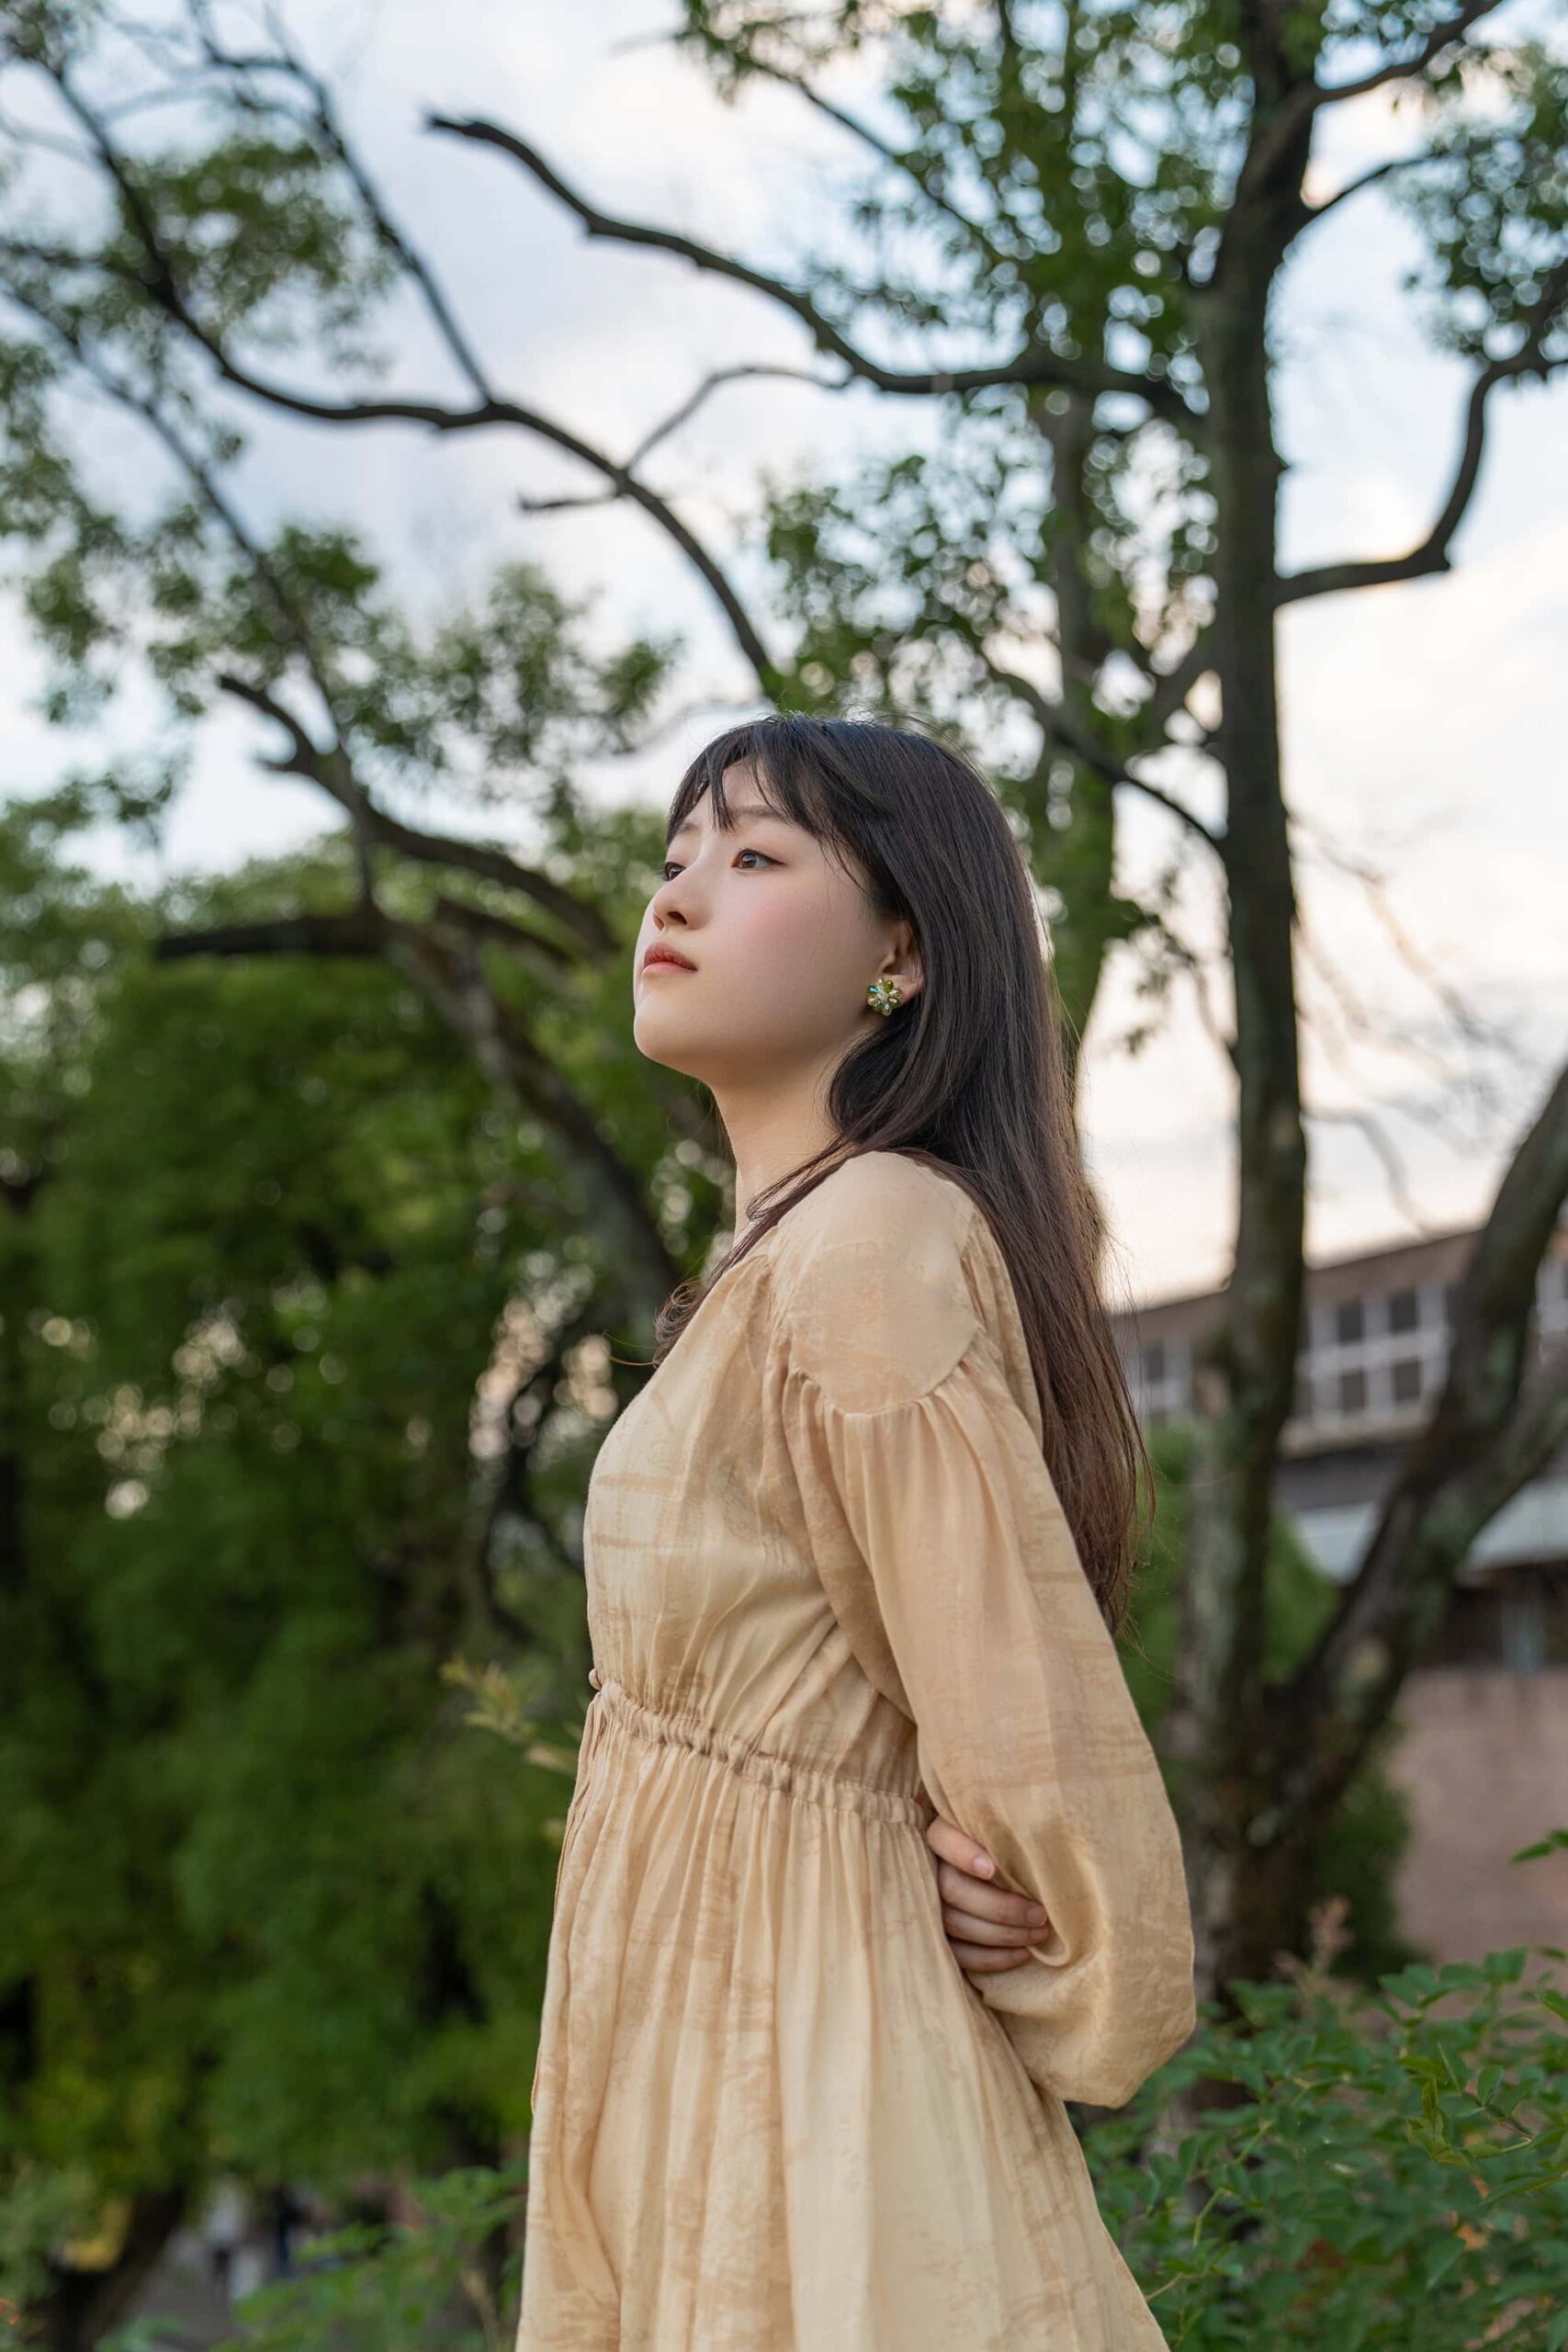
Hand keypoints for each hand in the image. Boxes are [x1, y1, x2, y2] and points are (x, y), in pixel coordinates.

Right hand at [926, 1813, 1049, 1975]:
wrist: (999, 1877)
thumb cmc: (1011, 1844)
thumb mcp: (1008, 1827)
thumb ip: (1013, 1830)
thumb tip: (1043, 1833)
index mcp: (942, 1834)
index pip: (943, 1839)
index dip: (963, 1854)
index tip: (992, 1869)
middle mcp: (929, 1868)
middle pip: (952, 1889)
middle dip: (999, 1907)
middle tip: (1039, 1913)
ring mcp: (929, 1904)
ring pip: (955, 1923)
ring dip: (1001, 1934)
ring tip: (1038, 1932)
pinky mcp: (939, 1936)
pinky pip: (959, 1954)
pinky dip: (992, 1958)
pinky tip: (1023, 1953)